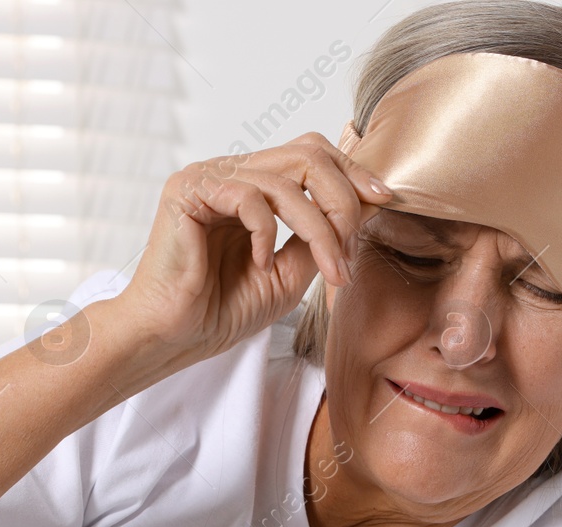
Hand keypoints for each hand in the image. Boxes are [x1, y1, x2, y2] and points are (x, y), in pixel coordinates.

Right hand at [103, 134, 392, 392]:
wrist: (176, 337)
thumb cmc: (223, 309)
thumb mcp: (293, 271)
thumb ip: (324, 234)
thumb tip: (371, 201)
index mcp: (256, 187)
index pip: (312, 155)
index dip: (352, 172)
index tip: (384, 199)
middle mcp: (233, 173)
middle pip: (307, 154)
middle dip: (342, 199)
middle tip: (349, 247)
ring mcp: (209, 177)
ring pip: (286, 179)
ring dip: (318, 228)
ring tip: (326, 269)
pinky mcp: (188, 190)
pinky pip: (248, 196)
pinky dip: (266, 233)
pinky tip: (260, 264)